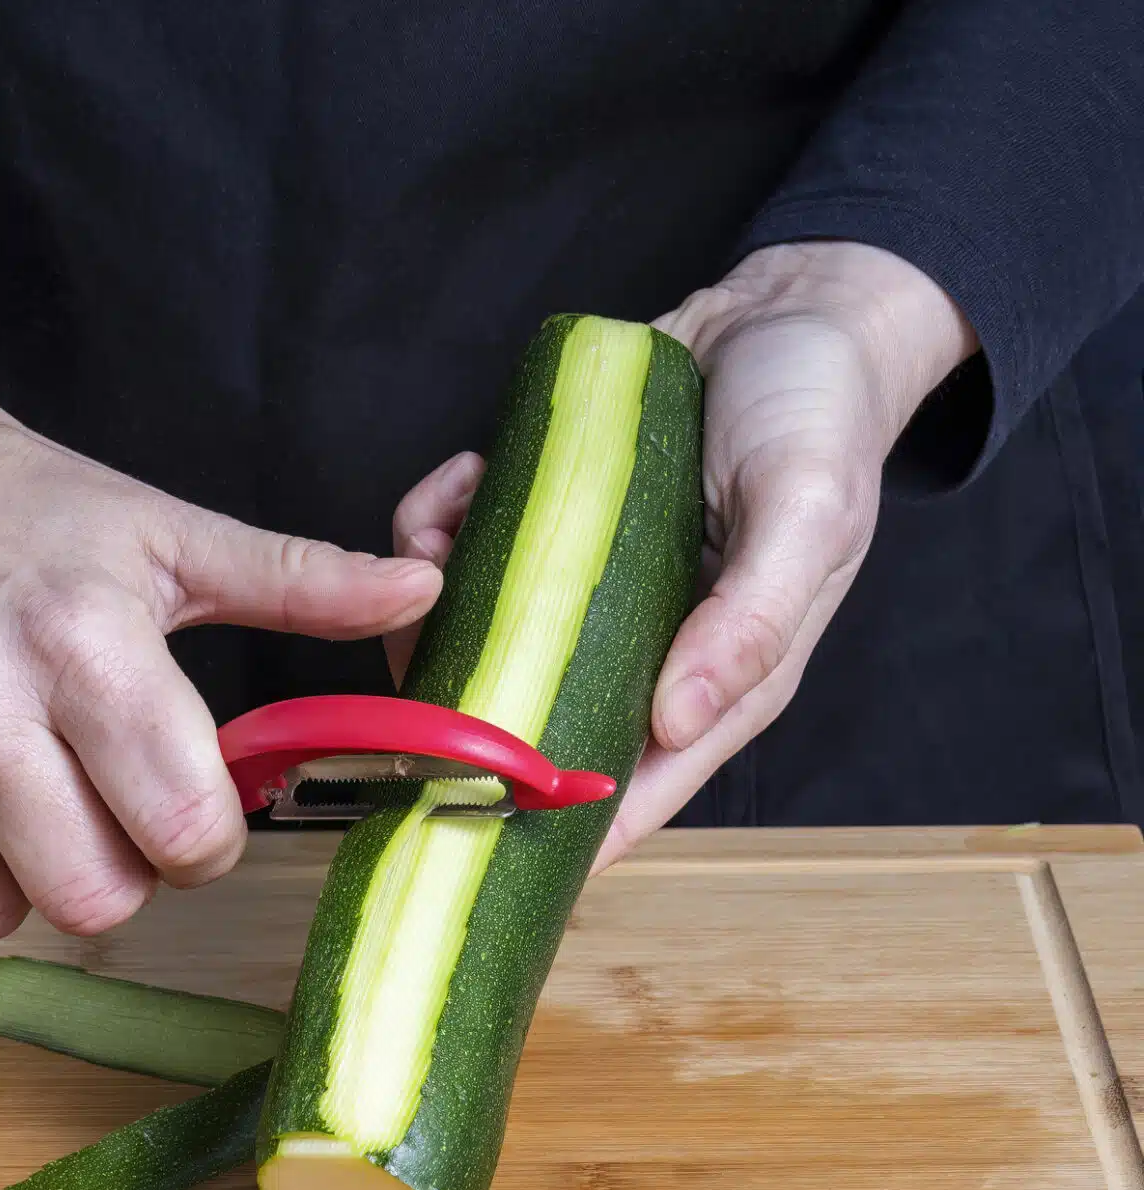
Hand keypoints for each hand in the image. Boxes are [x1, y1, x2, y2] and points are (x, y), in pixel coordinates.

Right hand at [0, 306, 443, 940]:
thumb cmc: (23, 506)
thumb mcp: (165, 531)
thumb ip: (298, 578)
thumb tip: (422, 590)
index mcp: (83, 637)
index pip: (186, 833)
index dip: (204, 835)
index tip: (186, 797)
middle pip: (90, 899)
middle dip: (119, 871)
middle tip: (104, 803)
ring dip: (18, 874)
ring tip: (19, 787)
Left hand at [387, 242, 976, 869]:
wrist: (788, 311)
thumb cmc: (817, 416)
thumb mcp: (805, 513)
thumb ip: (753, 621)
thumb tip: (674, 725)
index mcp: (718, 679)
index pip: (627, 790)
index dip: (550, 829)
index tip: (466, 842)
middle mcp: (643, 651)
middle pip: (533, 725)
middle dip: (459, 709)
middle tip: (410, 663)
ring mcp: (590, 594)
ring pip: (485, 638)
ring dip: (437, 602)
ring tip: (437, 537)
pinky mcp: (552, 533)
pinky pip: (473, 552)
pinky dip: (446, 523)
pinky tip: (461, 479)